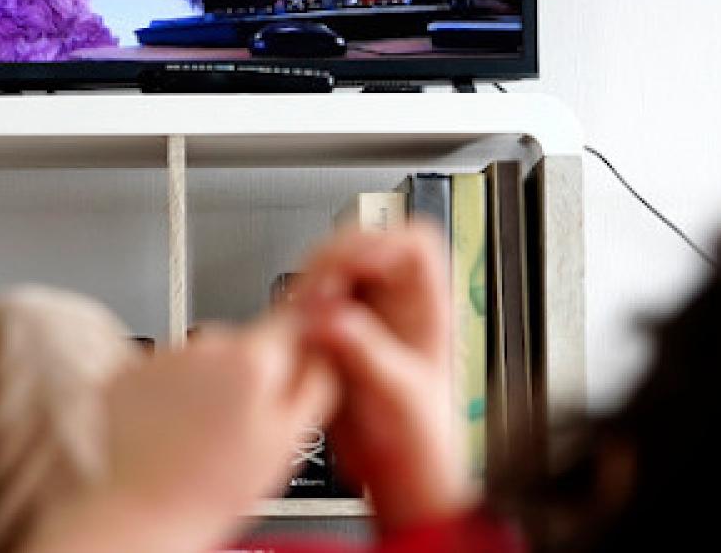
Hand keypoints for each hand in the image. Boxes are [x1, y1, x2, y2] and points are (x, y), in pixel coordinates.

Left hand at [22, 312, 337, 552]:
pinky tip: (175, 429)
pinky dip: (171, 392)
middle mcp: (205, 344)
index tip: (302, 351)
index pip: (292, 318)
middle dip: (250, 373)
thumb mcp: (288, 440)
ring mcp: (163, 355)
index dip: (301, 336)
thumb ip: (315, 381)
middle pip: (245, 342)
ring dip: (208, 384)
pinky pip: (165, 369)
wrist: (147, 513)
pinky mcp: (129, 370)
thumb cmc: (217, 487)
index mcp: (252, 358)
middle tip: (245, 424)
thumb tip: (326, 346)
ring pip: (203, 357)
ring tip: (204, 435)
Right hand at [295, 225, 472, 533]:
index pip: (413, 242)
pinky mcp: (330, 336)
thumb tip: (331, 315)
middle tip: (315, 290)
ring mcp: (361, 318)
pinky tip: (292, 331)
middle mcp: (394, 306)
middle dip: (333, 260)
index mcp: (428, 307)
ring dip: (310, 284)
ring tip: (302, 312)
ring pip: (328, 273)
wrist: (398, 480)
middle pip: (361, 248)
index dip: (381, 241)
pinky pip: (307, 305)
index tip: (352, 264)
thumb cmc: (421, 444)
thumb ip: (366, 353)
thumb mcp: (400, 396)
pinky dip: (295, 311)